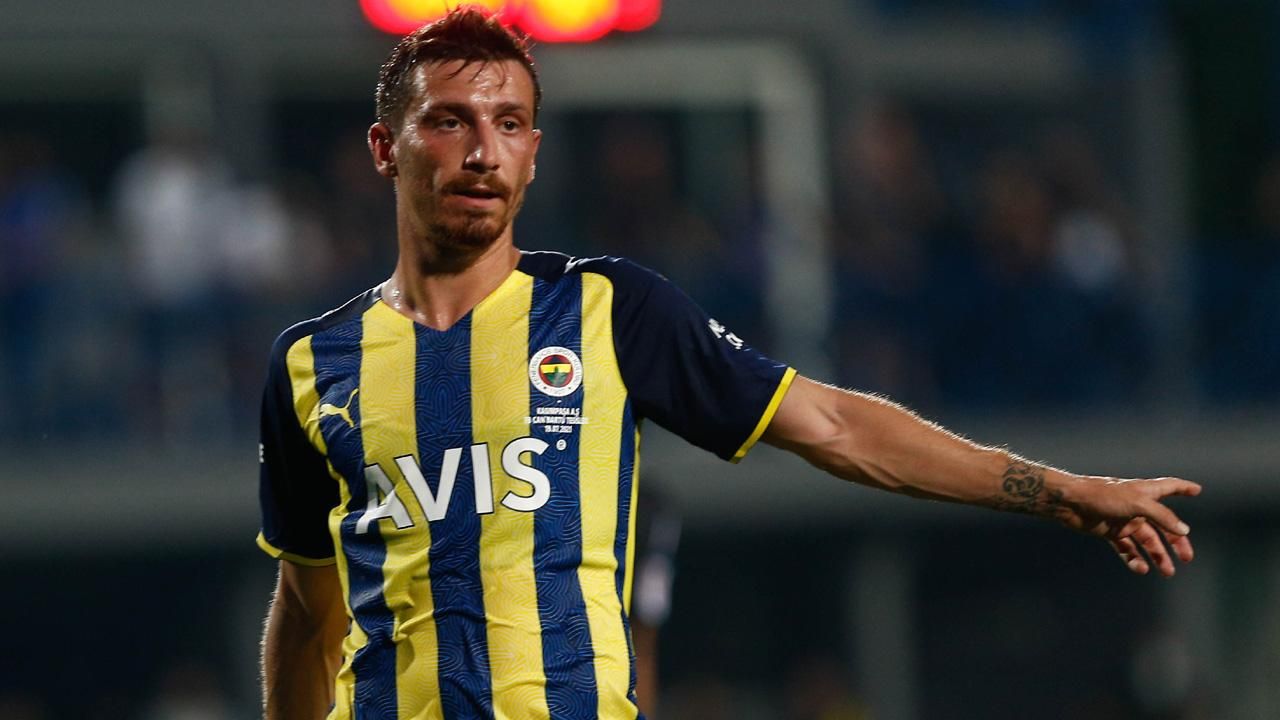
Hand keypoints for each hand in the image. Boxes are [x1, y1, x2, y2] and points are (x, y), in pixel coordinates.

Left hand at [1059, 476, 1201, 576]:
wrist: (1070, 503)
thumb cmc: (1102, 495)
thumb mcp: (1137, 503)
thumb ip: (1162, 516)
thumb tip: (1184, 530)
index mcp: (1145, 492)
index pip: (1169, 487)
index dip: (1183, 487)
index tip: (1197, 490)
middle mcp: (1137, 506)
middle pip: (1163, 524)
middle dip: (1176, 541)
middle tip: (1186, 558)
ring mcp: (1124, 520)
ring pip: (1146, 541)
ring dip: (1157, 555)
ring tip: (1167, 571)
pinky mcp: (1110, 532)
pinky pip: (1127, 548)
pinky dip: (1134, 559)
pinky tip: (1141, 568)